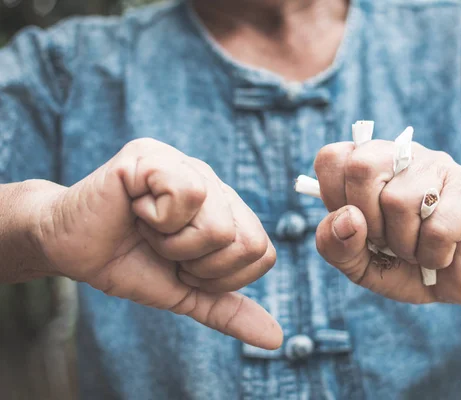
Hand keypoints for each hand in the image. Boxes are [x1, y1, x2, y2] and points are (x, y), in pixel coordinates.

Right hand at [34, 138, 281, 348]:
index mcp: (226, 208)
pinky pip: (188, 195)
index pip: (262, 253)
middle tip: (165, 249)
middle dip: (199, 264)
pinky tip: (135, 209)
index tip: (184, 266)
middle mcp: (213, 182)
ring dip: (175, 245)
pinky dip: (158, 220)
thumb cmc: (129, 263)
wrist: (70, 250)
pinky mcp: (156, 155)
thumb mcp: (187, 292)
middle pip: (247, 242)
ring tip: (148, 229)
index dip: (221, 276)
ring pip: (219, 226)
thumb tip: (275, 339)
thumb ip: (229, 310)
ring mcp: (186, 164)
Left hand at [313, 140, 460, 306]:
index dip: (334, 198)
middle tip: (386, 240)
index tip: (355, 223)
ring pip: (399, 200)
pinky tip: (442, 253)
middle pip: (361, 167)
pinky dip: (433, 255)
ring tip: (416, 249)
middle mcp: (402, 155)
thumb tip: (347, 218)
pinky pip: (438, 227)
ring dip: (404, 244)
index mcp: (369, 163)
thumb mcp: (357, 263)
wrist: (458, 282)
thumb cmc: (403, 264)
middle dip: (368, 220)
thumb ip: (335, 244)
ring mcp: (439, 165)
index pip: (332, 158)